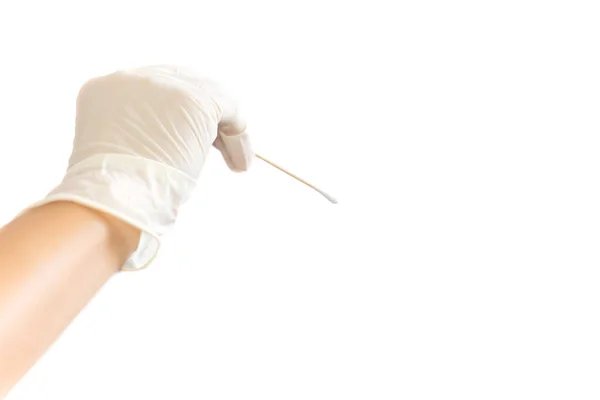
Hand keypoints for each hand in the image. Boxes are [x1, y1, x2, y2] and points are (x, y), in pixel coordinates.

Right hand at [28, 65, 252, 269]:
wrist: (113, 203)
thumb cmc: (115, 196)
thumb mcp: (118, 155)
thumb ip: (138, 135)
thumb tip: (176, 144)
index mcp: (104, 89)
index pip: (154, 88)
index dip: (179, 112)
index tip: (193, 139)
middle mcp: (130, 78)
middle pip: (185, 82)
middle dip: (206, 115)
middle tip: (219, 147)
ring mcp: (162, 86)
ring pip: (211, 94)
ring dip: (226, 130)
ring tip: (235, 162)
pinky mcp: (193, 100)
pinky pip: (230, 108)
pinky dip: (239, 138)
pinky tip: (239, 163)